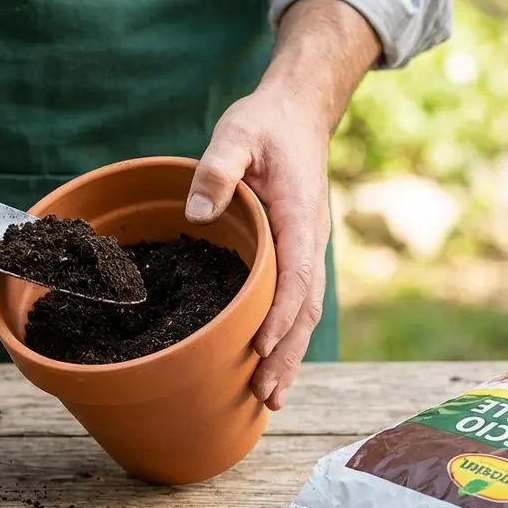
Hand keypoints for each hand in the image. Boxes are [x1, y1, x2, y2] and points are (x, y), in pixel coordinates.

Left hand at [185, 88, 330, 410]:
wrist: (300, 110)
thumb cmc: (266, 122)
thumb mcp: (237, 133)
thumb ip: (217, 169)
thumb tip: (197, 214)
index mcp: (299, 215)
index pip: (294, 275)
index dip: (279, 315)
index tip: (262, 348)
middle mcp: (309, 239)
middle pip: (304, 308)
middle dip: (287, 354)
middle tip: (267, 395)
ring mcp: (306, 247)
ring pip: (303, 310)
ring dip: (289, 354)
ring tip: (271, 397)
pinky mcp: (296, 250)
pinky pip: (295, 299)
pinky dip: (286, 335)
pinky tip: (269, 362)